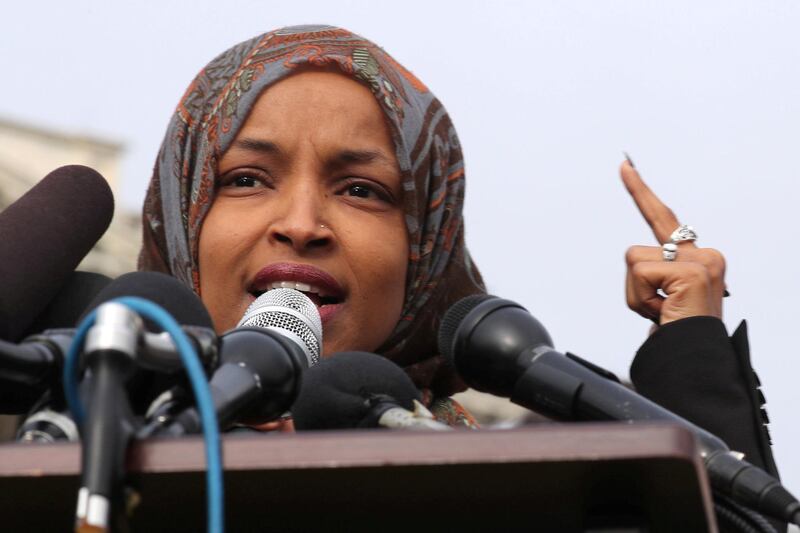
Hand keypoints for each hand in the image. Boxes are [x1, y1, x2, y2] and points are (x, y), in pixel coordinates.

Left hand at [621, 160, 725, 324]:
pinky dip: (641, 300)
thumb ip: (657, 277)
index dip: (641, 193)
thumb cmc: (680, 336)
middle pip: (635, 252)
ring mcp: (701, 261)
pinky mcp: (691, 271)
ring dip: (637, 297)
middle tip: (647, 262)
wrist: (695, 362)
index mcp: (698, 260)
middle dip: (633, 285)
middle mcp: (705, 255)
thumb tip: (641, 267)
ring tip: (662, 316)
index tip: (625, 167)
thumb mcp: (665, 301)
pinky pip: (639, 274)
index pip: (664, 219)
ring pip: (633, 261)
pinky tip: (664, 314)